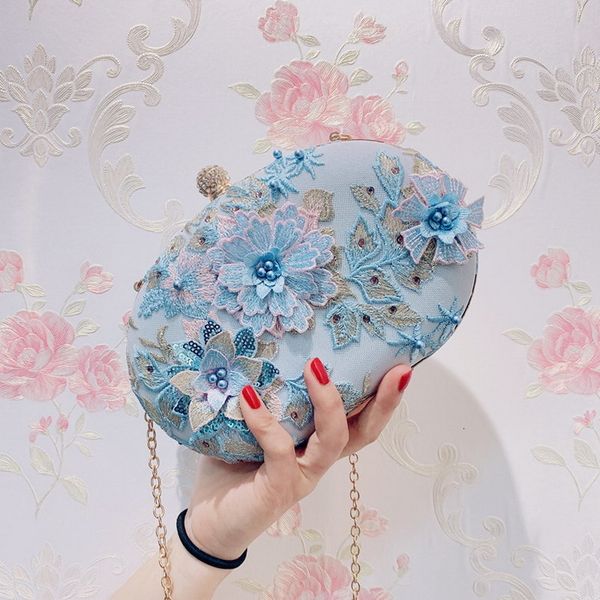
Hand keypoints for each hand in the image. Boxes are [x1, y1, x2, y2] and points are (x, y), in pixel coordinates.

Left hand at [183, 358, 411, 560]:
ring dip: (329, 402)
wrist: (208, 524)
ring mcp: (301, 476)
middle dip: (383, 402)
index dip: (381, 396)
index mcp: (317, 445)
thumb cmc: (232, 471)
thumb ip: (263, 398)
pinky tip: (248, 396)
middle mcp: (317, 461)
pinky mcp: (278, 488)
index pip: (359, 420)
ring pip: (333, 440)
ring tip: (315, 368)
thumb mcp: (250, 428)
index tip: (400, 365)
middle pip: (364, 433)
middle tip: (395, 370)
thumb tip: (258, 353)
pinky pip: (279, 449)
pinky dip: (265, 420)